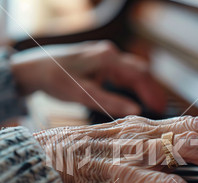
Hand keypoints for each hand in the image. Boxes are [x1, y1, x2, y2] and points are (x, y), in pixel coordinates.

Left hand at [11, 41, 166, 116]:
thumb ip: (109, 102)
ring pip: (133, 72)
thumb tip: (135, 111)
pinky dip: (133, 86)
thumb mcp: (81, 93)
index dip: (153, 93)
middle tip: (161, 109)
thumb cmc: (55, 78)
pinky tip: (135, 98)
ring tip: (152, 106)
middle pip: (140, 72)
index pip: (140, 75)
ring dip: (144, 88)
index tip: (161, 109)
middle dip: (152, 90)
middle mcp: (109, 54)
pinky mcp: (101, 64)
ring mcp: (105, 58)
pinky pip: (123, 74)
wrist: (36, 68)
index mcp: (108, 58)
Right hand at [34, 116, 197, 182]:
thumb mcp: (114, 145)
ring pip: (192, 152)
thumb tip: (167, 161)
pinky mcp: (125, 177)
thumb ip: (141, 150)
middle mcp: (144, 133)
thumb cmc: (74, 157)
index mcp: (142, 127)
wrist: (38, 163)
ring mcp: (136, 153)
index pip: (193, 122)